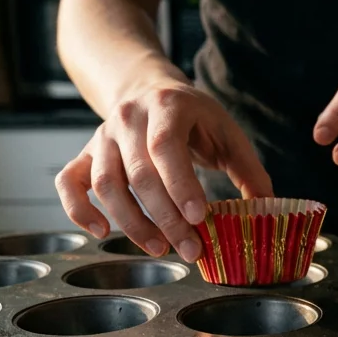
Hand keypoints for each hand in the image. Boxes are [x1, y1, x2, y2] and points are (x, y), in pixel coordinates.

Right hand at [55, 82, 271, 261]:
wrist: (147, 88)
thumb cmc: (192, 116)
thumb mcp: (225, 130)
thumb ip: (248, 168)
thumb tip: (268, 207)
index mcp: (167, 106)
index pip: (166, 146)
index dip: (181, 184)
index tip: (199, 218)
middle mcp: (128, 119)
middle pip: (139, 174)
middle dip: (166, 218)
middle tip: (190, 248)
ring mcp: (102, 137)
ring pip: (106, 185)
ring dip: (133, 224)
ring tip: (161, 249)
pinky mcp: (85, 155)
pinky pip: (69, 183)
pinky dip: (78, 210)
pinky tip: (102, 231)